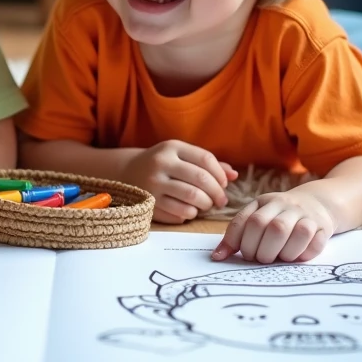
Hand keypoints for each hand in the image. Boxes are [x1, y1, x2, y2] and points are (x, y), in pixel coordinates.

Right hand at [123, 140, 237, 223]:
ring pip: (192, 198)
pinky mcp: (150, 204)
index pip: (205, 159)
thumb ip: (208, 164)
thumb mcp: (181, 156)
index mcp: (171, 148)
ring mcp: (153, 184)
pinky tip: (189, 210)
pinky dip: (190, 214)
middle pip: (201, 179)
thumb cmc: (163, 165)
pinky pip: (180, 213)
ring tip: (206, 205)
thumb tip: (234, 175)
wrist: (127, 173)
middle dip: (217, 193)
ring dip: (206, 205)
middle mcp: (160, 164)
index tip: (224, 184)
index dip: (220, 174)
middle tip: (221, 200)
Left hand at [213, 190, 334, 263]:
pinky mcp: (322, 226)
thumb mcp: (258, 217)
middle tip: (260, 259)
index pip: (245, 221)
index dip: (236, 242)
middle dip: (260, 250)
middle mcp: (284, 205)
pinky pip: (313, 241)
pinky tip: (297, 256)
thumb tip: (217, 257)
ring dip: (283, 252)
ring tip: (279, 258)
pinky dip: (303, 253)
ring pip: (292, 232)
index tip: (233, 257)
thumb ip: (238, 235)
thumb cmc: (280, 216)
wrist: (317, 202)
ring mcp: (304, 214)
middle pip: (268, 227)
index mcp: (263, 202)